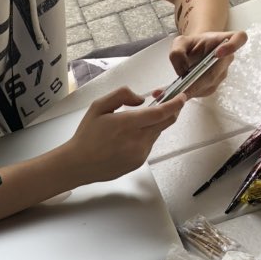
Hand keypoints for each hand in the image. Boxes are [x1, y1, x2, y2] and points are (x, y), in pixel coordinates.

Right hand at [65, 87, 185, 185]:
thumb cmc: (86, 135)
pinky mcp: (138, 162)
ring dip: (153, 124)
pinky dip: (145, 136)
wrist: (78, 164)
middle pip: (165, 122)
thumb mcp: (98, 106)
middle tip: (164, 101)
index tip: (182, 97)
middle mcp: (137, 140)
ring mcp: (139, 153)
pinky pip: (149, 144)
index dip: (175, 103)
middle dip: (171, 110)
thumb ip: (122, 95)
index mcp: (127, 124)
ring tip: (133, 123)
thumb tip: (141, 99)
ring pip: (157, 133)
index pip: (161, 112)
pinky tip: (127, 138)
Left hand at [166, 29, 247, 97]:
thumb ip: (178, 52)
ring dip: (194, 88)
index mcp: (225, 40)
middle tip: (184, 85)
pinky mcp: (214, 86)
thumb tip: (182, 70)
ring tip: (178, 89)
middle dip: (200, 80)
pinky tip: (179, 93)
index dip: (232, 46)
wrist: (193, 53)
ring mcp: (222, 73)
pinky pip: (204, 91)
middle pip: (217, 71)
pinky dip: (191, 93)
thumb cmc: (191, 45)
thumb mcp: (180, 42)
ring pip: (210, 84)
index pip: (239, 38)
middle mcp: (227, 58)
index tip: (218, 53)